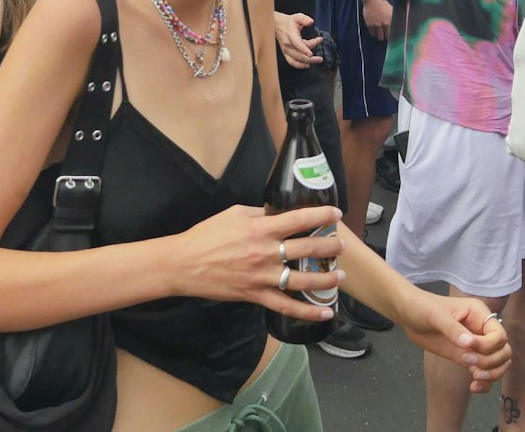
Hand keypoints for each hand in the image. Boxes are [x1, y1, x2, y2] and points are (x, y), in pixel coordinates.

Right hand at [169, 204, 343, 321]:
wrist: (184, 263)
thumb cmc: (207, 235)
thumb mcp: (234, 214)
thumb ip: (260, 214)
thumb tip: (281, 212)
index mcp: (260, 229)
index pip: (299, 219)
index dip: (321, 215)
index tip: (335, 213)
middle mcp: (265, 253)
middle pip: (307, 250)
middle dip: (330, 247)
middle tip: (340, 245)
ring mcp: (262, 277)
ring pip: (302, 281)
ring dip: (326, 278)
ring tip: (340, 275)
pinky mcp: (255, 295)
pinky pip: (286, 306)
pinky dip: (308, 312)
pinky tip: (326, 312)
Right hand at [274, 12, 321, 67]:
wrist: (277, 25)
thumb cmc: (289, 22)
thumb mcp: (297, 17)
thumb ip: (304, 19)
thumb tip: (311, 22)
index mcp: (291, 35)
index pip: (297, 44)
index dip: (304, 50)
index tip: (311, 54)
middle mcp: (287, 44)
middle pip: (299, 54)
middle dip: (311, 58)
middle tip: (321, 58)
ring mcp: (286, 50)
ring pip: (297, 59)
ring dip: (308, 62)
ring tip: (318, 60)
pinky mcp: (285, 53)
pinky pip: (292, 62)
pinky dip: (299, 65)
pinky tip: (307, 65)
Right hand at [362, 0, 392, 40]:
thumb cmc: (383, 3)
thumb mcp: (391, 10)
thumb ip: (394, 18)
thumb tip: (398, 25)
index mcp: (391, 20)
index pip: (393, 33)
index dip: (392, 35)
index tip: (392, 35)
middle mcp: (384, 24)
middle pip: (386, 37)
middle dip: (386, 36)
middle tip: (385, 34)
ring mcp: (376, 25)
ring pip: (379, 37)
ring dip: (380, 35)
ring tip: (380, 32)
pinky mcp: (369, 25)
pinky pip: (372, 34)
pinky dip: (373, 33)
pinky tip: (375, 30)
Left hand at [392, 289, 512, 393]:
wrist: (408, 315)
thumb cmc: (422, 307)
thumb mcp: (435, 315)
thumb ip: (453, 329)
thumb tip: (469, 345)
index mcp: (479, 314)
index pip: (499, 335)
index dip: (488, 346)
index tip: (468, 349)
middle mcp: (482, 330)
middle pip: (503, 351)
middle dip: (491, 361)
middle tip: (468, 362)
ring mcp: (476, 345)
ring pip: (498, 364)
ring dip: (492, 375)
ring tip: (474, 378)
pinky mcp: (467, 358)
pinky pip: (485, 373)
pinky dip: (485, 383)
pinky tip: (473, 387)